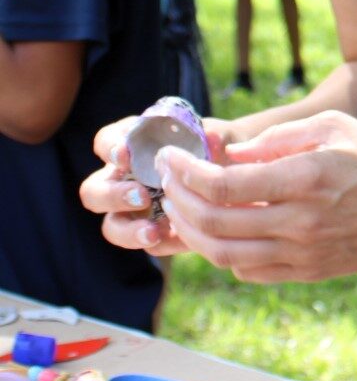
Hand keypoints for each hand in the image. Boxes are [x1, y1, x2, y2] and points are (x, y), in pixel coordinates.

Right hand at [81, 115, 239, 253]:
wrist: (239, 177)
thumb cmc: (220, 146)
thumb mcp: (224, 137)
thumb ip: (217, 136)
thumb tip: (212, 138)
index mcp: (133, 146)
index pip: (106, 142)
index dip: (110, 148)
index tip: (125, 154)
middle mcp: (124, 179)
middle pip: (93, 191)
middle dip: (112, 195)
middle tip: (141, 196)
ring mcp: (133, 210)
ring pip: (111, 225)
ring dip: (127, 231)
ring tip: (152, 232)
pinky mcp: (152, 232)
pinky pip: (146, 244)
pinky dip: (161, 244)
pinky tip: (182, 240)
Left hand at [153, 111, 356, 281]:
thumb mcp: (336, 127)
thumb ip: (279, 137)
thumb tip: (231, 153)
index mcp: (307, 178)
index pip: (222, 184)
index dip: (185, 172)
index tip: (169, 157)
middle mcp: (300, 221)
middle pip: (212, 223)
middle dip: (178, 200)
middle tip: (169, 179)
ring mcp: (304, 253)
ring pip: (222, 254)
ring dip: (192, 231)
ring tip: (186, 206)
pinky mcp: (308, 272)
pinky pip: (247, 270)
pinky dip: (222, 251)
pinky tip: (222, 228)